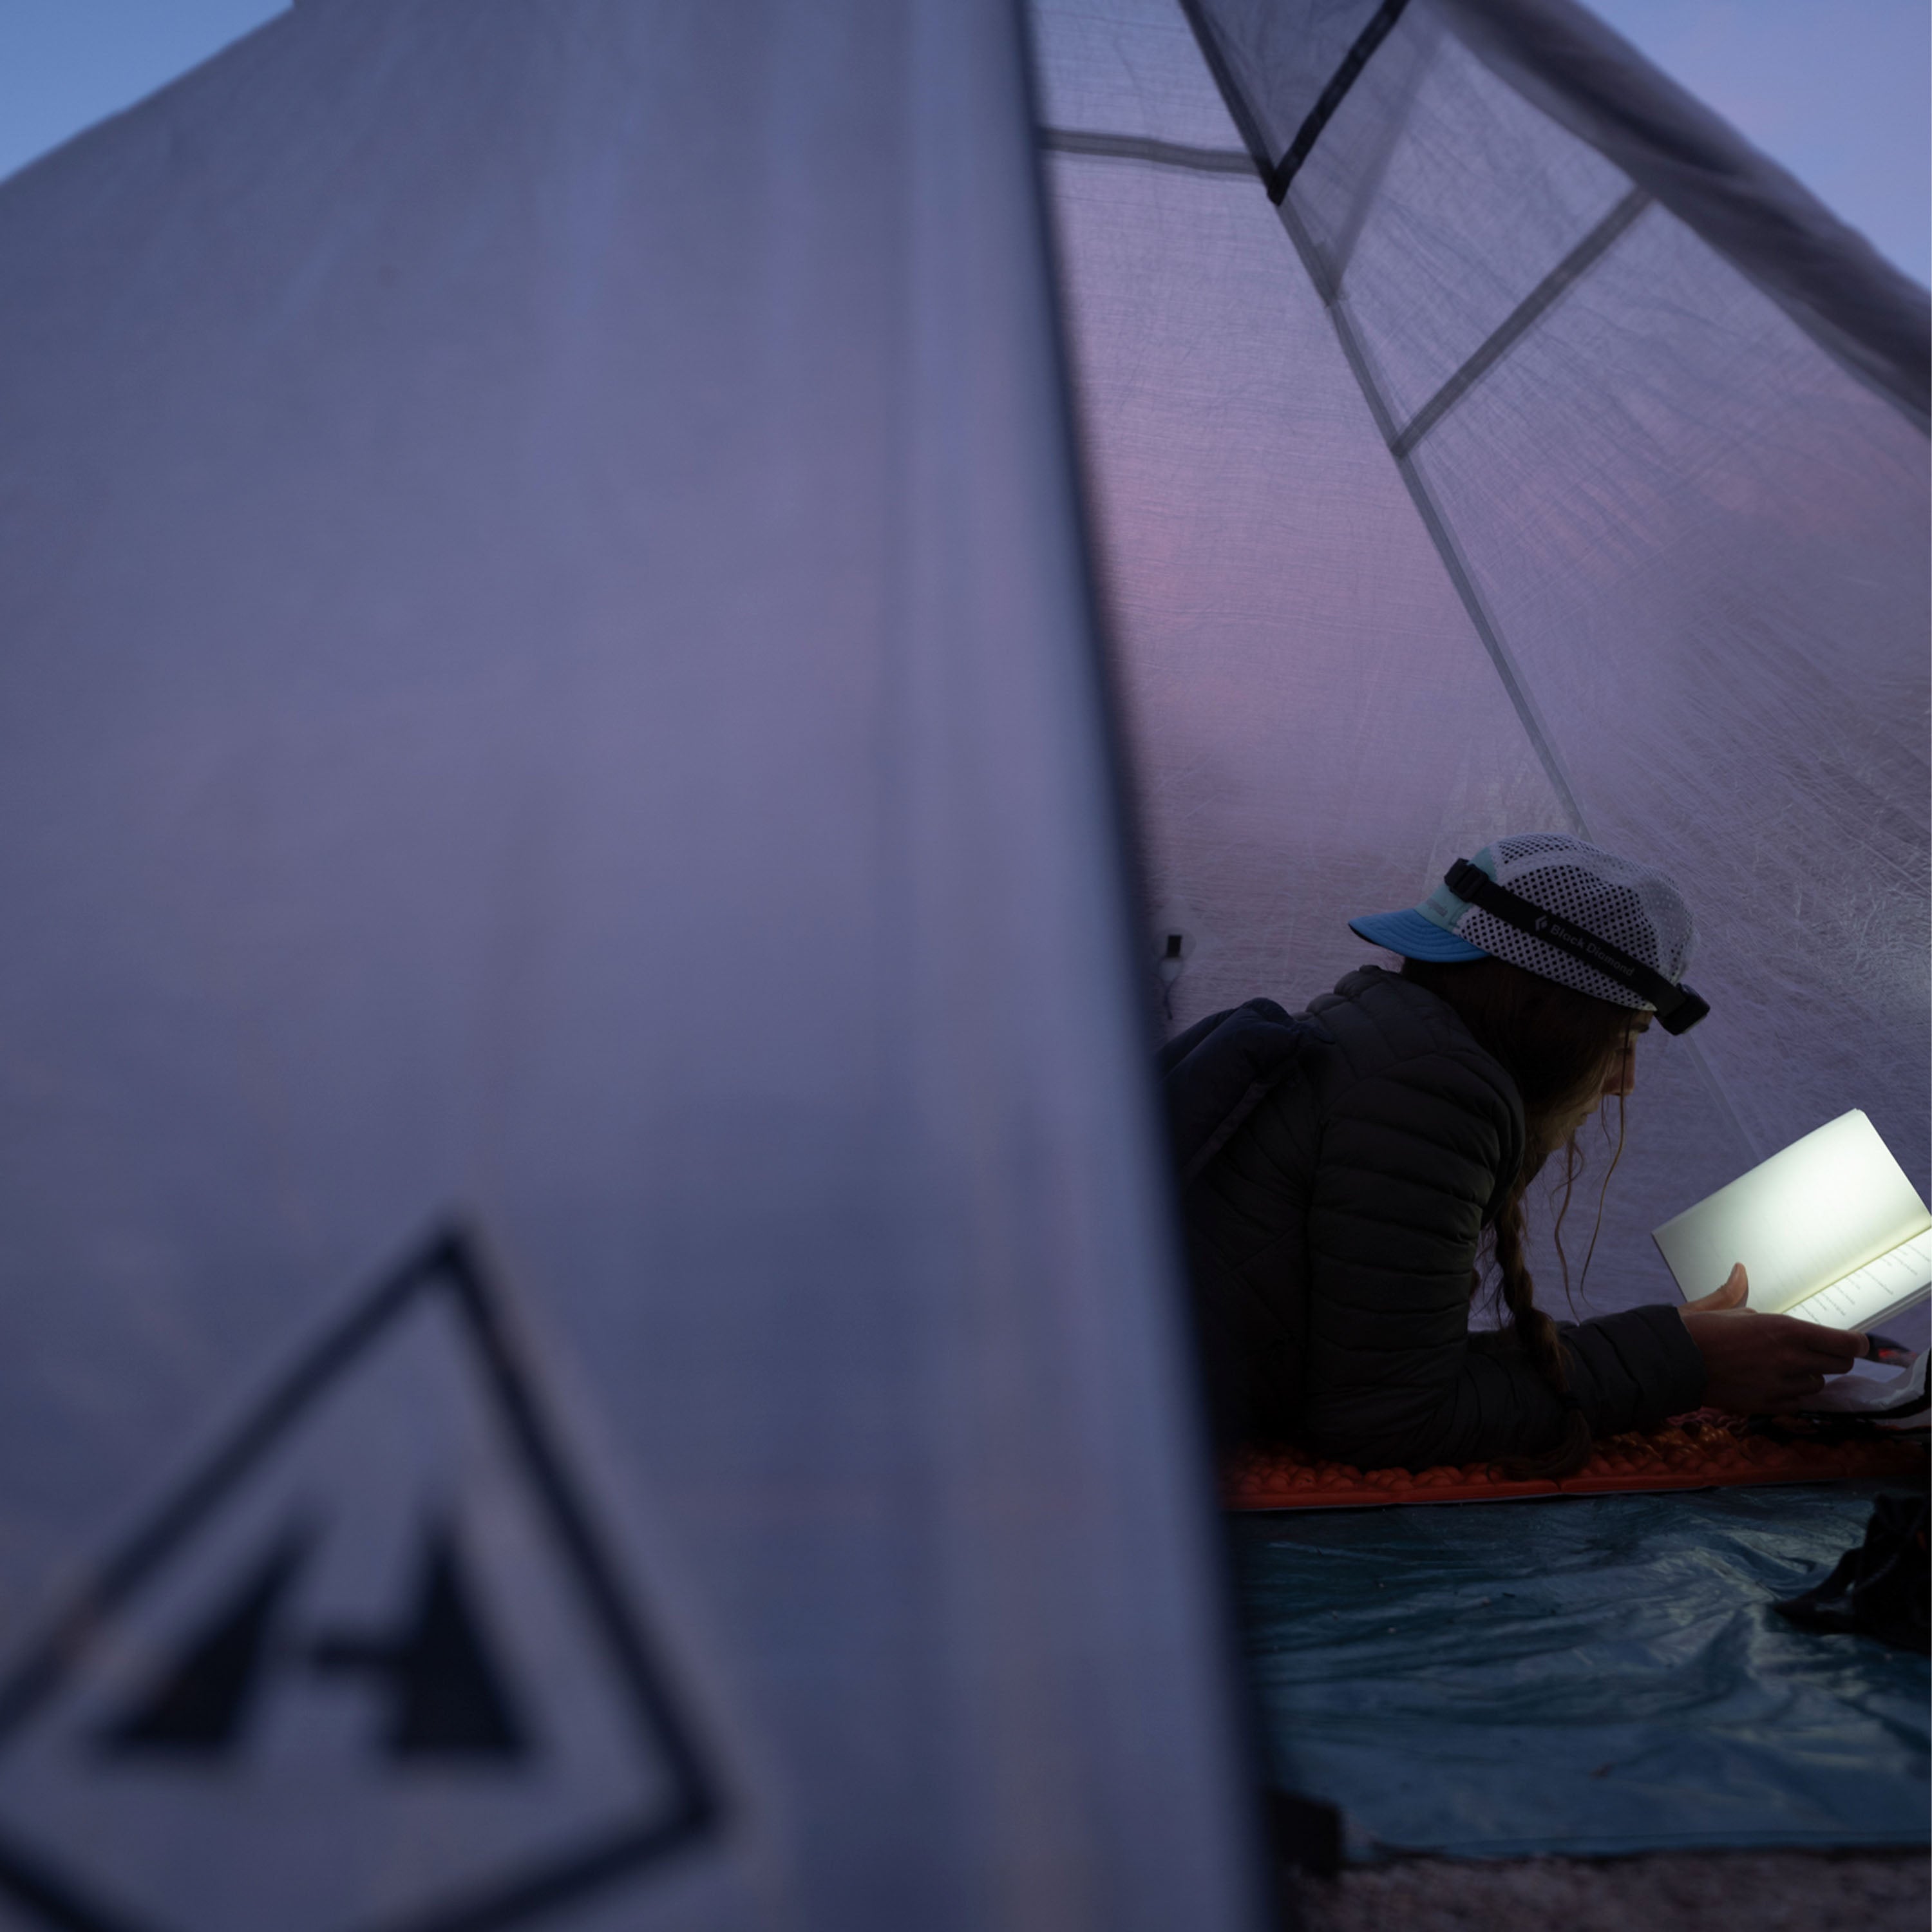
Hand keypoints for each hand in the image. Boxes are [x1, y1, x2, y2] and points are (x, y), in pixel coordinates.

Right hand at [1680, 1264, 1866, 1413]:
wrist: (1673, 1363)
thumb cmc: (1697, 1331)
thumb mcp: (1724, 1307)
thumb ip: (1740, 1292)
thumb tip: (1740, 1270)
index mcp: (1786, 1330)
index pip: (1846, 1343)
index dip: (1856, 1343)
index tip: (1855, 1342)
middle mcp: (1791, 1359)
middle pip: (1840, 1365)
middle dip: (1833, 1357)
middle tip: (1817, 1351)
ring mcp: (1781, 1386)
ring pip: (1818, 1384)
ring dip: (1809, 1376)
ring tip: (1786, 1367)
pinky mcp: (1769, 1405)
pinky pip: (1798, 1402)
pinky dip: (1792, 1393)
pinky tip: (1772, 1383)